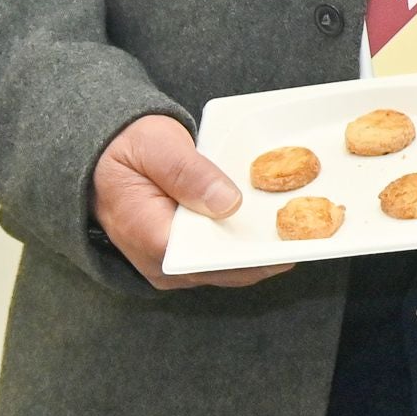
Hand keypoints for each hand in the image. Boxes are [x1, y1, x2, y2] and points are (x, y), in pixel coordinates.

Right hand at [93, 113, 287, 289]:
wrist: (98, 156)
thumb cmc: (125, 148)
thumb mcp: (156, 147)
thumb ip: (189, 174)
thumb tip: (228, 203)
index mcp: (153, 239)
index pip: (215, 260)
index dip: (258, 254)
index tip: (296, 239)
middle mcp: (162, 264)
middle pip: (228, 268)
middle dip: (270, 251)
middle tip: (318, 227)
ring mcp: (172, 264)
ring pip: (228, 265)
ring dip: (263, 248)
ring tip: (306, 224)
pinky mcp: (182, 255)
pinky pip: (221, 256)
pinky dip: (247, 242)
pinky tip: (276, 223)